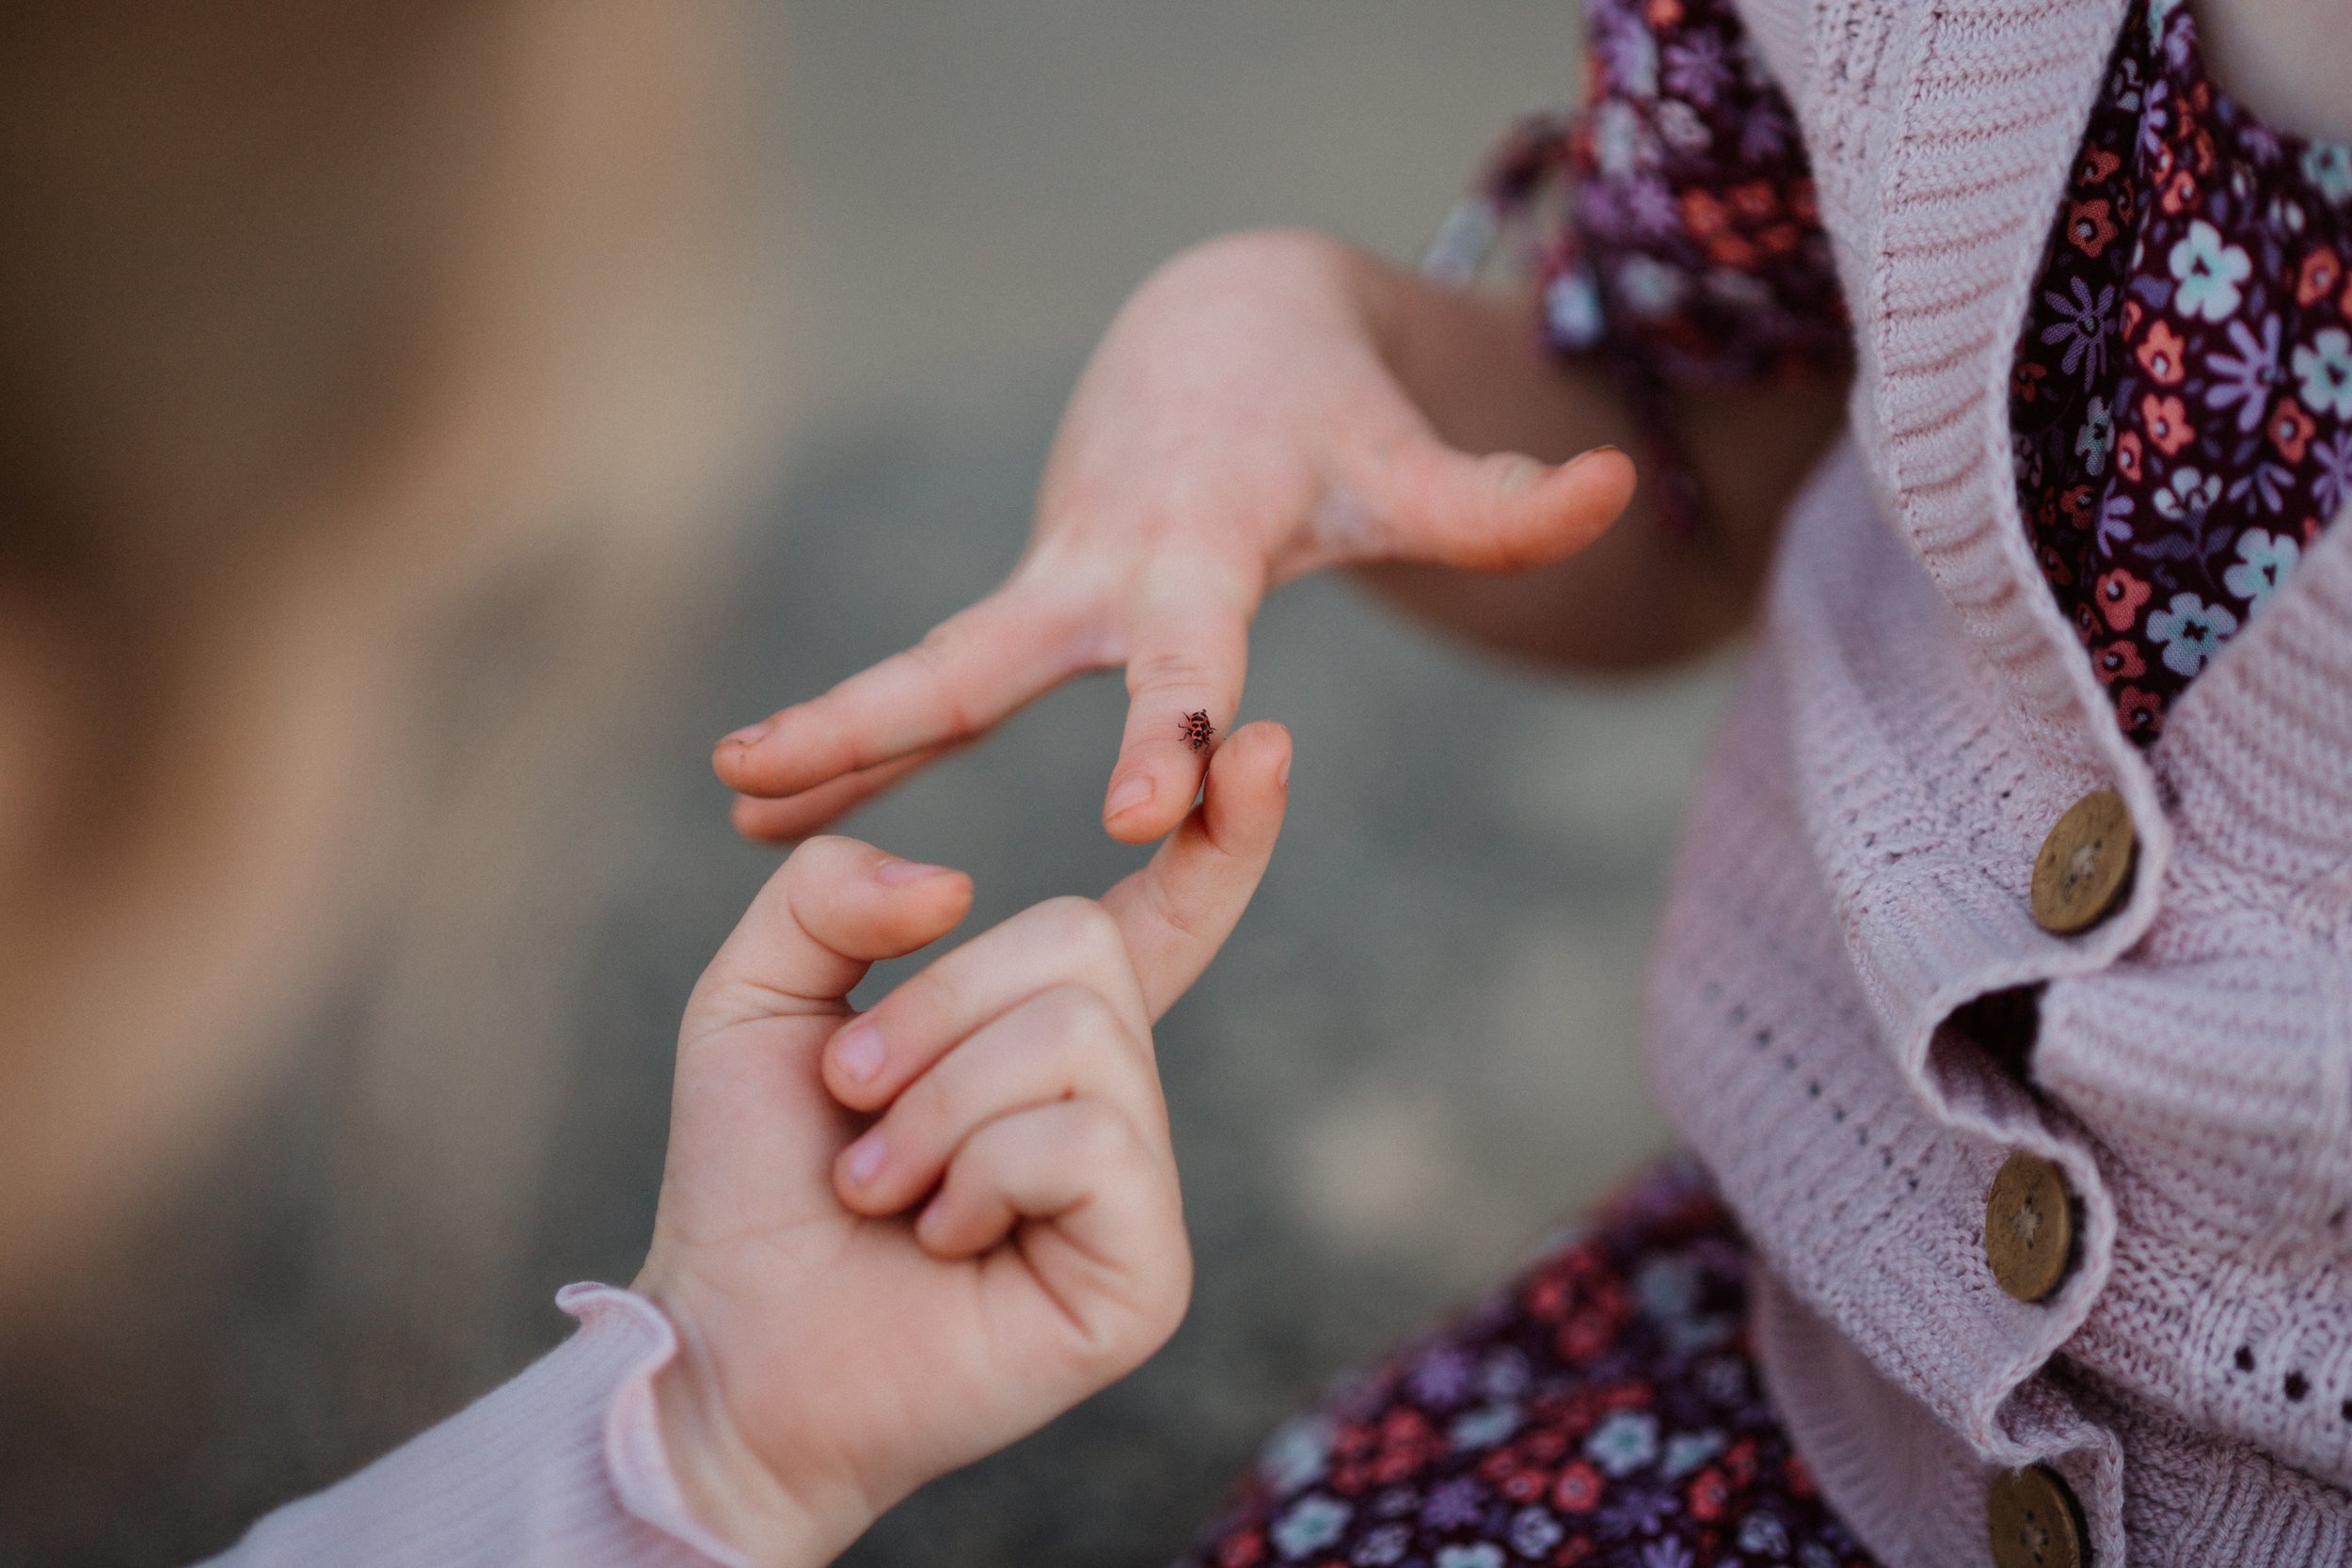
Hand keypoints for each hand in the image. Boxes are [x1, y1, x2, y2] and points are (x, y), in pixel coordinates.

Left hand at [634, 721, 1290, 1565]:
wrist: (731, 1349)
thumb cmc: (751, 1181)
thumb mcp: (755, 996)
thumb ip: (828, 895)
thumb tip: (962, 887)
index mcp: (1045, 1027)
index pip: (1164, 914)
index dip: (1222, 835)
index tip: (1268, 739)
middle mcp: (1113, 1097)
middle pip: (1086, 944)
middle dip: (934, 1009)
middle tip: (855, 1103)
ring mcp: (1139, 1185)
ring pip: (1082, 1038)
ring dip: (936, 1104)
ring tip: (881, 1186)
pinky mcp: (1148, 1271)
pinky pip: (1093, 1143)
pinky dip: (980, 1175)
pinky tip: (943, 1238)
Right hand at [714, 229, 1633, 845]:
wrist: (1217, 337)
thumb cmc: (1324, 410)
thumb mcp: (1407, 460)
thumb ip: (1502, 497)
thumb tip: (1619, 487)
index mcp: (1192, 549)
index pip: (1181, 653)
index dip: (1170, 727)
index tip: (1146, 816)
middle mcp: (1096, 572)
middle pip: (979, 659)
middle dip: (880, 725)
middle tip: (770, 786)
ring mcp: (1047, 589)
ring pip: (927, 675)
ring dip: (830, 739)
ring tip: (731, 805)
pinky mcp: (1030, 609)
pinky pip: (934, 688)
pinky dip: (859, 740)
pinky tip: (773, 806)